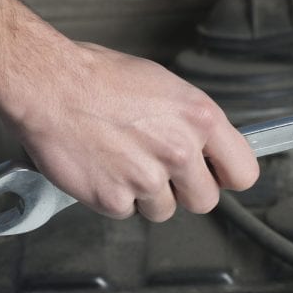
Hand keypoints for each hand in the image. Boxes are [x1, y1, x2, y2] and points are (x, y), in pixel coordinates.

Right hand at [0, 41, 259, 221]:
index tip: (215, 176)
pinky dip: (115, 197)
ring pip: (163, 210)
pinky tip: (103, 169)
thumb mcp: (165, 87)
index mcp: (200, 119)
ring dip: (146, 195)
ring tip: (122, 163)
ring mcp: (147, 179)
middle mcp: (180, 151)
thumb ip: (193, 124)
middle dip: (184, 192)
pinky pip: (127, 213)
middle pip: (205, 201)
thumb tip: (207, 148)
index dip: (227, 177)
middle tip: (160, 172)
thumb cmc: (100, 79)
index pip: (243, 173)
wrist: (49, 85)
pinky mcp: (115, 200)